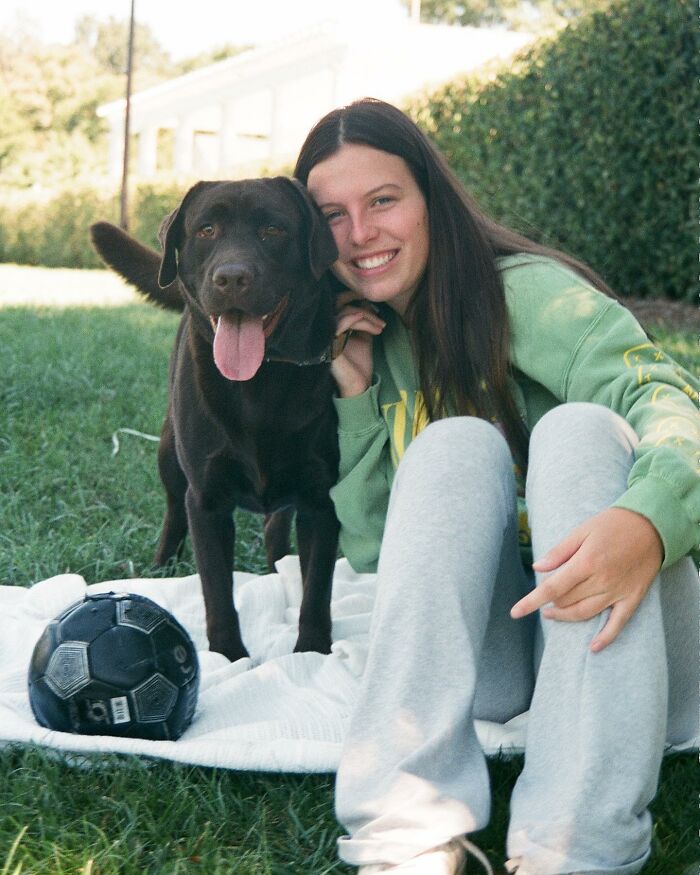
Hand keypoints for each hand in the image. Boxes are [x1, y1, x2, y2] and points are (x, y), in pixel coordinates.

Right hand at [331, 290, 385, 397]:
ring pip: (344, 313)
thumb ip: (364, 321)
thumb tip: (366, 302)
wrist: (359, 384)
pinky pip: (342, 324)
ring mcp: (326, 336)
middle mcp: (326, 329)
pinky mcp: (329, 344)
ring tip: (381, 327)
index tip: (374, 304)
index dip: (354, 297)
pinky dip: (357, 320)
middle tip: (378, 310)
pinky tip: (371, 325)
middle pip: (339, 303)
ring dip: (366, 317)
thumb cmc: (360, 363)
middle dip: (359, 302)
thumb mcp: (364, 337)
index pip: (339, 303)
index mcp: (332, 326)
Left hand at [510, 508, 663, 651]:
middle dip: (550, 601)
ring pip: (585, 613)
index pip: (552, 589)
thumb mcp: (582, 531)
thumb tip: (538, 567)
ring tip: (553, 613)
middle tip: (545, 595)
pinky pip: (618, 623)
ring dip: (566, 616)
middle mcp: (601, 581)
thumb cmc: (612, 524)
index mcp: (586, 563)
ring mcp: (618, 592)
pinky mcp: (633, 598)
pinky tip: (593, 647)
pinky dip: (606, 637)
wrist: (652, 526)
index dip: (531, 602)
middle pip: (566, 601)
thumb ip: (559, 552)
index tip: (515, 612)